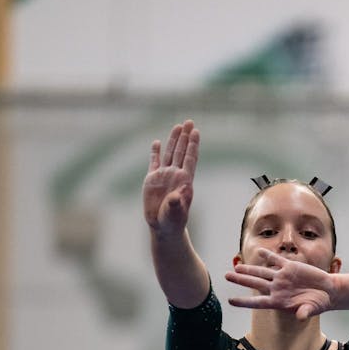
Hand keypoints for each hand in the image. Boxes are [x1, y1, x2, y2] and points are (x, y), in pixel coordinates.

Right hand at [143, 120, 199, 237]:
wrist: (162, 227)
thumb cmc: (173, 221)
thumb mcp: (175, 213)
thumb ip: (176, 203)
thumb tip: (178, 194)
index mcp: (184, 181)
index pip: (190, 158)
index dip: (192, 145)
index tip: (196, 131)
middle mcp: (175, 175)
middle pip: (181, 151)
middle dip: (185, 137)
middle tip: (189, 122)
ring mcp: (164, 176)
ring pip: (170, 154)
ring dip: (174, 140)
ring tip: (178, 126)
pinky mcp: (152, 180)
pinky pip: (154, 162)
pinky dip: (155, 152)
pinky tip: (158, 142)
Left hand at [225, 249, 336, 319]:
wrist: (327, 292)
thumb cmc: (318, 303)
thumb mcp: (312, 309)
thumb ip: (305, 312)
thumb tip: (300, 317)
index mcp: (279, 301)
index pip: (258, 301)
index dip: (244, 301)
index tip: (230, 300)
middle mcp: (277, 288)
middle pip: (255, 283)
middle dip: (240, 279)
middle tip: (226, 275)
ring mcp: (282, 277)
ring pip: (262, 272)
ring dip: (249, 269)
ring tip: (236, 266)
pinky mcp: (290, 267)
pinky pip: (276, 260)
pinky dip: (268, 255)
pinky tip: (259, 251)